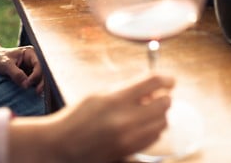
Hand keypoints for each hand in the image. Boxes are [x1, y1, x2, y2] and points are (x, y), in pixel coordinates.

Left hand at [0, 45, 43, 91]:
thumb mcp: (6, 65)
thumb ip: (17, 74)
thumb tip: (26, 85)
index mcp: (31, 53)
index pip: (39, 65)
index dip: (36, 75)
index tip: (28, 84)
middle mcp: (33, 59)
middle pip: (42, 72)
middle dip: (41, 82)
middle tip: (37, 93)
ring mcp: (31, 67)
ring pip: (39, 77)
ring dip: (38, 85)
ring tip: (36, 94)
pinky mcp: (28, 74)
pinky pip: (34, 81)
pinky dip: (34, 87)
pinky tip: (34, 93)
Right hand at [38, 74, 174, 162]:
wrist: (61, 145)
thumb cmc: (78, 117)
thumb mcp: (100, 95)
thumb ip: (126, 90)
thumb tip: (151, 88)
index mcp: (116, 99)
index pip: (153, 82)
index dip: (166, 79)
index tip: (169, 80)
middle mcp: (125, 119)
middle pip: (164, 103)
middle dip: (164, 98)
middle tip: (157, 97)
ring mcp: (128, 138)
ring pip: (162, 123)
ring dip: (160, 115)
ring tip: (147, 112)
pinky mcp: (128, 151)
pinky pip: (154, 138)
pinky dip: (153, 130)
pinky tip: (142, 126)